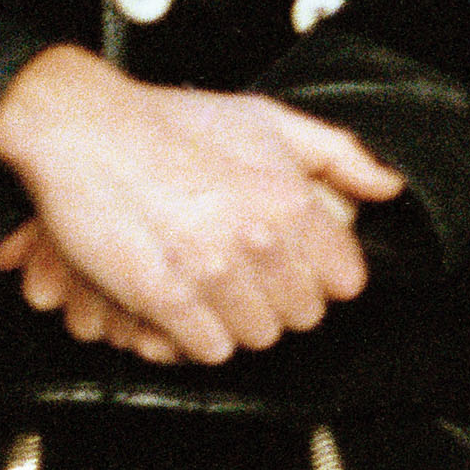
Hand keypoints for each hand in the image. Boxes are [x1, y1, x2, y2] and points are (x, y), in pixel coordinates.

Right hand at [0, 45, 396, 363]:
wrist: (81, 129)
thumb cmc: (168, 123)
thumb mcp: (266, 120)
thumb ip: (338, 154)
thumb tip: (388, 186)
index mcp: (290, 200)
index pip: (345, 281)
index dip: (319, 277)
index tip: (293, 266)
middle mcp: (258, 239)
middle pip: (302, 315)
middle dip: (277, 300)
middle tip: (245, 277)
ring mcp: (211, 271)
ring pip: (258, 337)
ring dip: (235, 320)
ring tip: (210, 288)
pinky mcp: (164, 297)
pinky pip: (209, 349)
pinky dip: (196, 336)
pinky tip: (183, 304)